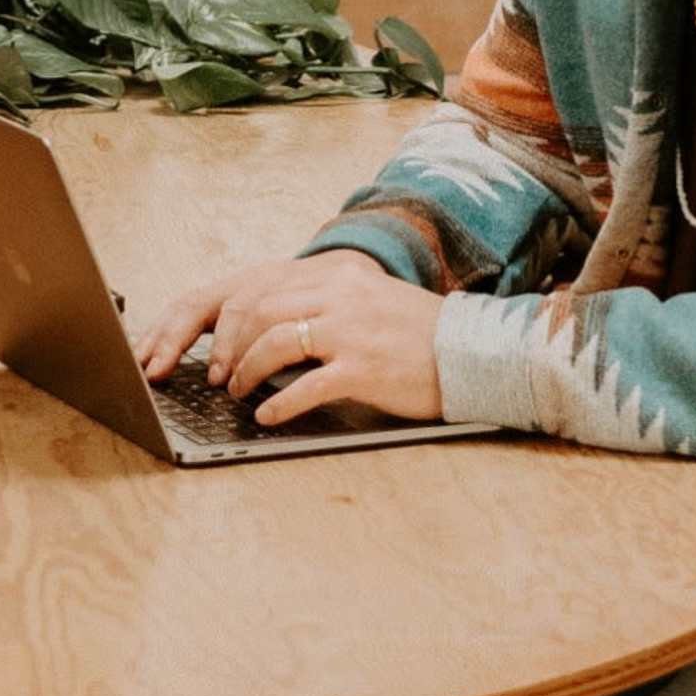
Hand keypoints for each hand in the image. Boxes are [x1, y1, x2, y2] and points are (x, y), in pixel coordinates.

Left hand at [134, 245, 443, 428]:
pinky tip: (267, 417)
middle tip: (221, 373)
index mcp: (341, 278)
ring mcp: (351, 334)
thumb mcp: (373, 300)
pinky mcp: (363, 370)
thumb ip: (330, 304)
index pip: (267, 289)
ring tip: (238, 392)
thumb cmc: (423, 334)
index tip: (222, 344)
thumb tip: (280, 328)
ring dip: (247, 372)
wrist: (474, 352)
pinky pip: (305, 387)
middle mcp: (342, 298)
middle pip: (261, 312)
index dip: (234, 320)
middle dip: (231, 346)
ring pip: (275, 344)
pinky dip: (278, 404)